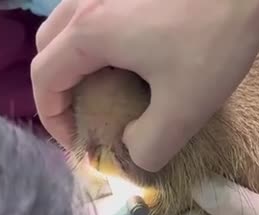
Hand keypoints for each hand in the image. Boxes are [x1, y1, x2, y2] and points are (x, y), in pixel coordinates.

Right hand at [30, 0, 258, 167]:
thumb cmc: (214, 39)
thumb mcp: (183, 110)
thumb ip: (148, 146)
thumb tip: (133, 155)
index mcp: (89, 33)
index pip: (44, 80)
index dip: (54, 120)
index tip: (80, 144)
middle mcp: (87, 0)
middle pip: (50, 47)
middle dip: (61, 90)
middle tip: (92, 119)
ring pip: (72, 25)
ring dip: (80, 63)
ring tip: (113, 91)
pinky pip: (99, 11)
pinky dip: (102, 39)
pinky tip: (138, 58)